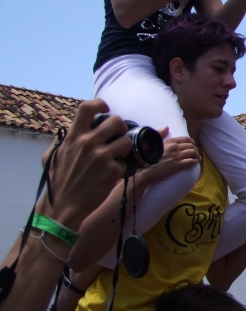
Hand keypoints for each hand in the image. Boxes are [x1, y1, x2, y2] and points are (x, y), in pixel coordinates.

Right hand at [37, 99, 130, 230]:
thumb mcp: (54, 155)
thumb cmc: (58, 181)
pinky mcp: (112, 171)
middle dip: (120, 128)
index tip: (106, 109)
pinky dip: (120, 169)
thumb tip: (71, 127)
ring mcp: (102, 157)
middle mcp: (88, 143)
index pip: (88, 107)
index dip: (100, 103)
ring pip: (126, 141)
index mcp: (74, 136)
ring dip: (124, 149)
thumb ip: (65, 139)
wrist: (62, 207)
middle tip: (117, 136)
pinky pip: (125, 163)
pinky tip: (110, 175)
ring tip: (115, 157)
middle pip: (117, 120)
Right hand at [137, 128, 199, 186]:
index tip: (193, 145)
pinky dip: (195, 161)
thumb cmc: (149, 157)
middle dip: (195, 149)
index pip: (186, 139)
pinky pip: (191, 161)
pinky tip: (195, 163)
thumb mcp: (155, 142)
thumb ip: (160, 134)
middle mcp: (175, 147)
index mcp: (170, 141)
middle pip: (191, 146)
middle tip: (196, 153)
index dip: (191, 142)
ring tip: (197, 158)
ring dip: (197, 155)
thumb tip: (166, 127)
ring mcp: (177, 156)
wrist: (146, 170)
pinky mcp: (178, 165)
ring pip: (193, 153)